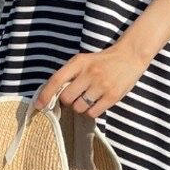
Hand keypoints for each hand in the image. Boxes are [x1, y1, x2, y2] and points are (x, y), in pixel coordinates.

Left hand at [34, 42, 150, 118]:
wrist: (130, 57)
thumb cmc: (102, 61)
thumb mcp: (84, 61)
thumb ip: (69, 74)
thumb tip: (52, 95)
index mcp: (79, 62)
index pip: (56, 80)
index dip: (45, 95)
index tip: (39, 106)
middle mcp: (89, 73)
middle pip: (66, 98)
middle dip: (68, 101)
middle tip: (76, 96)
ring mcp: (101, 85)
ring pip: (79, 108)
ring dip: (80, 107)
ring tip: (88, 99)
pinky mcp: (112, 96)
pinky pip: (93, 113)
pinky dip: (91, 111)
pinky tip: (96, 103)